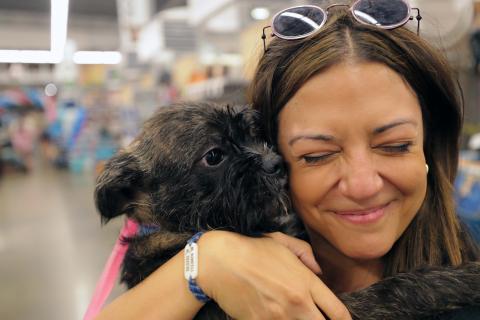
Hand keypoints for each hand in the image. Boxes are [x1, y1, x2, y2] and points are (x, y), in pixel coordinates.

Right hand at [197, 231, 351, 319]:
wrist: (219, 261)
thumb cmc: (251, 248)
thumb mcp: (282, 242)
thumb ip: (306, 254)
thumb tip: (319, 271)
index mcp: (305, 282)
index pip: (338, 312)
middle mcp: (297, 303)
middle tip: (318, 319)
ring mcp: (278, 317)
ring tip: (297, 317)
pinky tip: (279, 318)